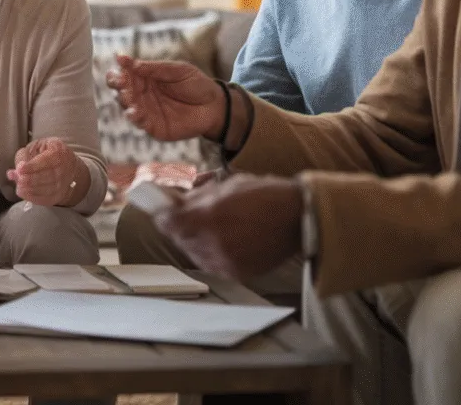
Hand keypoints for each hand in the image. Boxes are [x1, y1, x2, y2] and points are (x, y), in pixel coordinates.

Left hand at [7, 138, 81, 205]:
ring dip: (30, 189)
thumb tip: (12, 173)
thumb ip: (23, 157)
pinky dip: (32, 197)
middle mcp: (65, 168)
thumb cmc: (46, 153)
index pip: (47, 161)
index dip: (32, 166)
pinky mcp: (59, 196)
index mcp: (59, 151)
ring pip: (47, 190)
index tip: (20, 169)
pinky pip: (45, 199)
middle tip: (18, 178)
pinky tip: (23, 192)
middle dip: (30, 179)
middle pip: (48, 177)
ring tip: (19, 185)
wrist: (65, 165)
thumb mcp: (35, 147)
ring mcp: (64, 184)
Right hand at [106, 56, 225, 140]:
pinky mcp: (153, 127)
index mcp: (145, 78)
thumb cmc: (196, 85)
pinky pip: (140, 123)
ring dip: (124, 100)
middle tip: (120, 81)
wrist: (215, 106)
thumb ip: (154, 68)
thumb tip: (128, 61)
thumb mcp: (177, 70)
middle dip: (117, 84)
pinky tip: (133, 112)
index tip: (120, 62)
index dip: (120, 68)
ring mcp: (146, 111)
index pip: (126, 73)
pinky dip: (135, 118)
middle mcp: (142, 94)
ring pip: (127, 106)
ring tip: (126, 96)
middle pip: (121, 89)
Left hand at [152, 174, 303, 280]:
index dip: (162, 215)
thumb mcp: (225, 186)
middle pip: (179, 238)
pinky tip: (223, 241)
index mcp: (208, 216)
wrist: (298, 218)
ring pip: (193, 253)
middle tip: (186, 217)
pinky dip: (211, 253)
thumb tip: (173, 201)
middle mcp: (213, 242)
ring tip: (211, 228)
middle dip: (180, 226)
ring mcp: (225, 261)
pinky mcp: (236, 273)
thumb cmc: (265, 196)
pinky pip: (211, 264)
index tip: (163, 210)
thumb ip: (196, 196)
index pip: (167, 222)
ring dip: (194, 240)